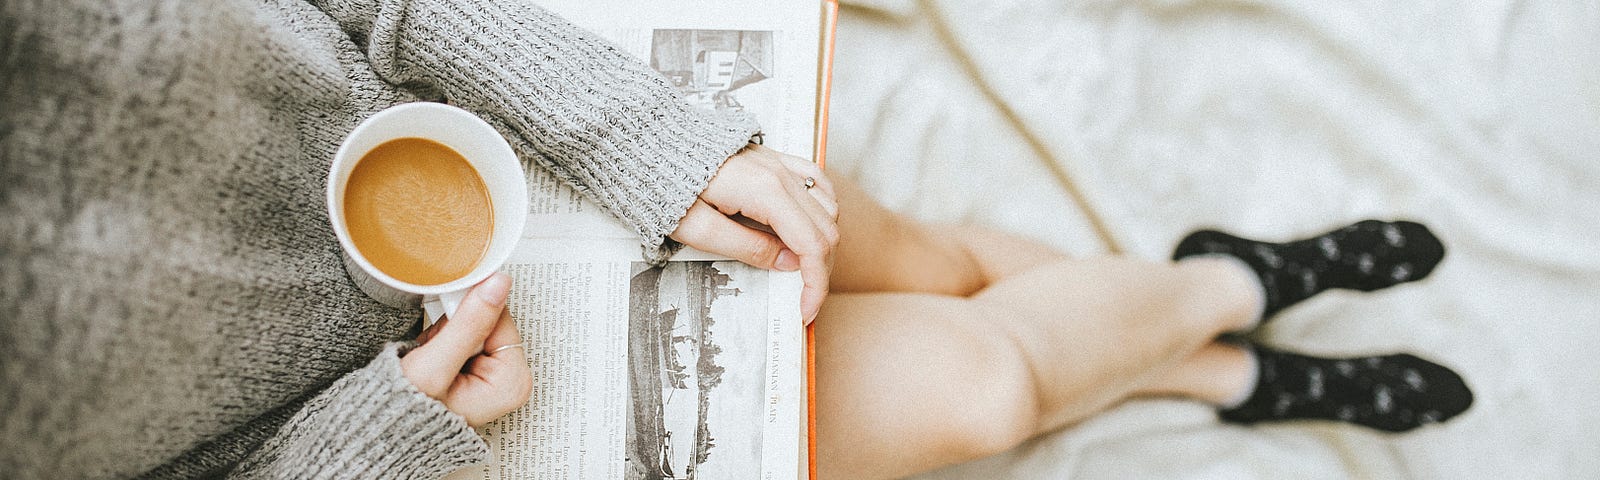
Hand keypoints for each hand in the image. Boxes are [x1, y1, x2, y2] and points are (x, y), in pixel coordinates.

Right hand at [400, 273, 532, 426]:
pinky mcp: (477, 369)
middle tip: (435, 352)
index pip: (501, 317)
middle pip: (489, 320)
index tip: (447, 323)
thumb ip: (468, 324)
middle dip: (455, 327)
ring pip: (473, 324)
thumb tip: (498, 284)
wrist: (381, 434)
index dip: (469, 314)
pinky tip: (431, 359)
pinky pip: (463, 335)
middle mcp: (509, 380)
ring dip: (446, 333)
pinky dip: (442, 340)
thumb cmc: (406, 415)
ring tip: (430, 358)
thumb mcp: (434, 366)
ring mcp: (494, 375)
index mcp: (513, 382)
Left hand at [671, 144, 838, 323]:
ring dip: (823, 242)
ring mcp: (779, 163)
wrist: (649, 143)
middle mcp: (780, 173)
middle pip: (826, 228)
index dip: (815, 283)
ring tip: (804, 269)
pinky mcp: (773, 159)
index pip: (811, 244)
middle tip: (804, 298)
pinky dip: (823, 209)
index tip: (805, 310)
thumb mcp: (697, 229)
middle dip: (821, 270)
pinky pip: (816, 182)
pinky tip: (813, 225)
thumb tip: (788, 264)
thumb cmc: (664, 184)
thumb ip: (747, 248)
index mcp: (765, 192)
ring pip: (828, 206)